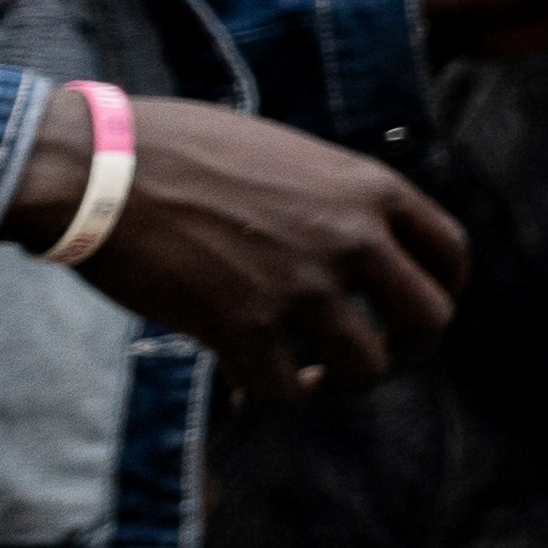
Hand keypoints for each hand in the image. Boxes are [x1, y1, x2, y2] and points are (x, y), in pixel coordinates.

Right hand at [55, 103, 462, 406]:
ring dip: (343, 383)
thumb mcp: (287, 154)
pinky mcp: (243, 326)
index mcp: (368, 187)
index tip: (417, 311)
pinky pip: (286, 390)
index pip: (449, 251)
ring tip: (313, 377)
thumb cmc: (178, 150)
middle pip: (429, 318)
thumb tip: (358, 247)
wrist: (98, 166)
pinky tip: (253, 385)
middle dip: (411, 349)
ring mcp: (301, 285)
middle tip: (378, 358)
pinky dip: (274, 397)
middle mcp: (351, 237)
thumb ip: (334, 198)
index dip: (444, 290)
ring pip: (366, 366)